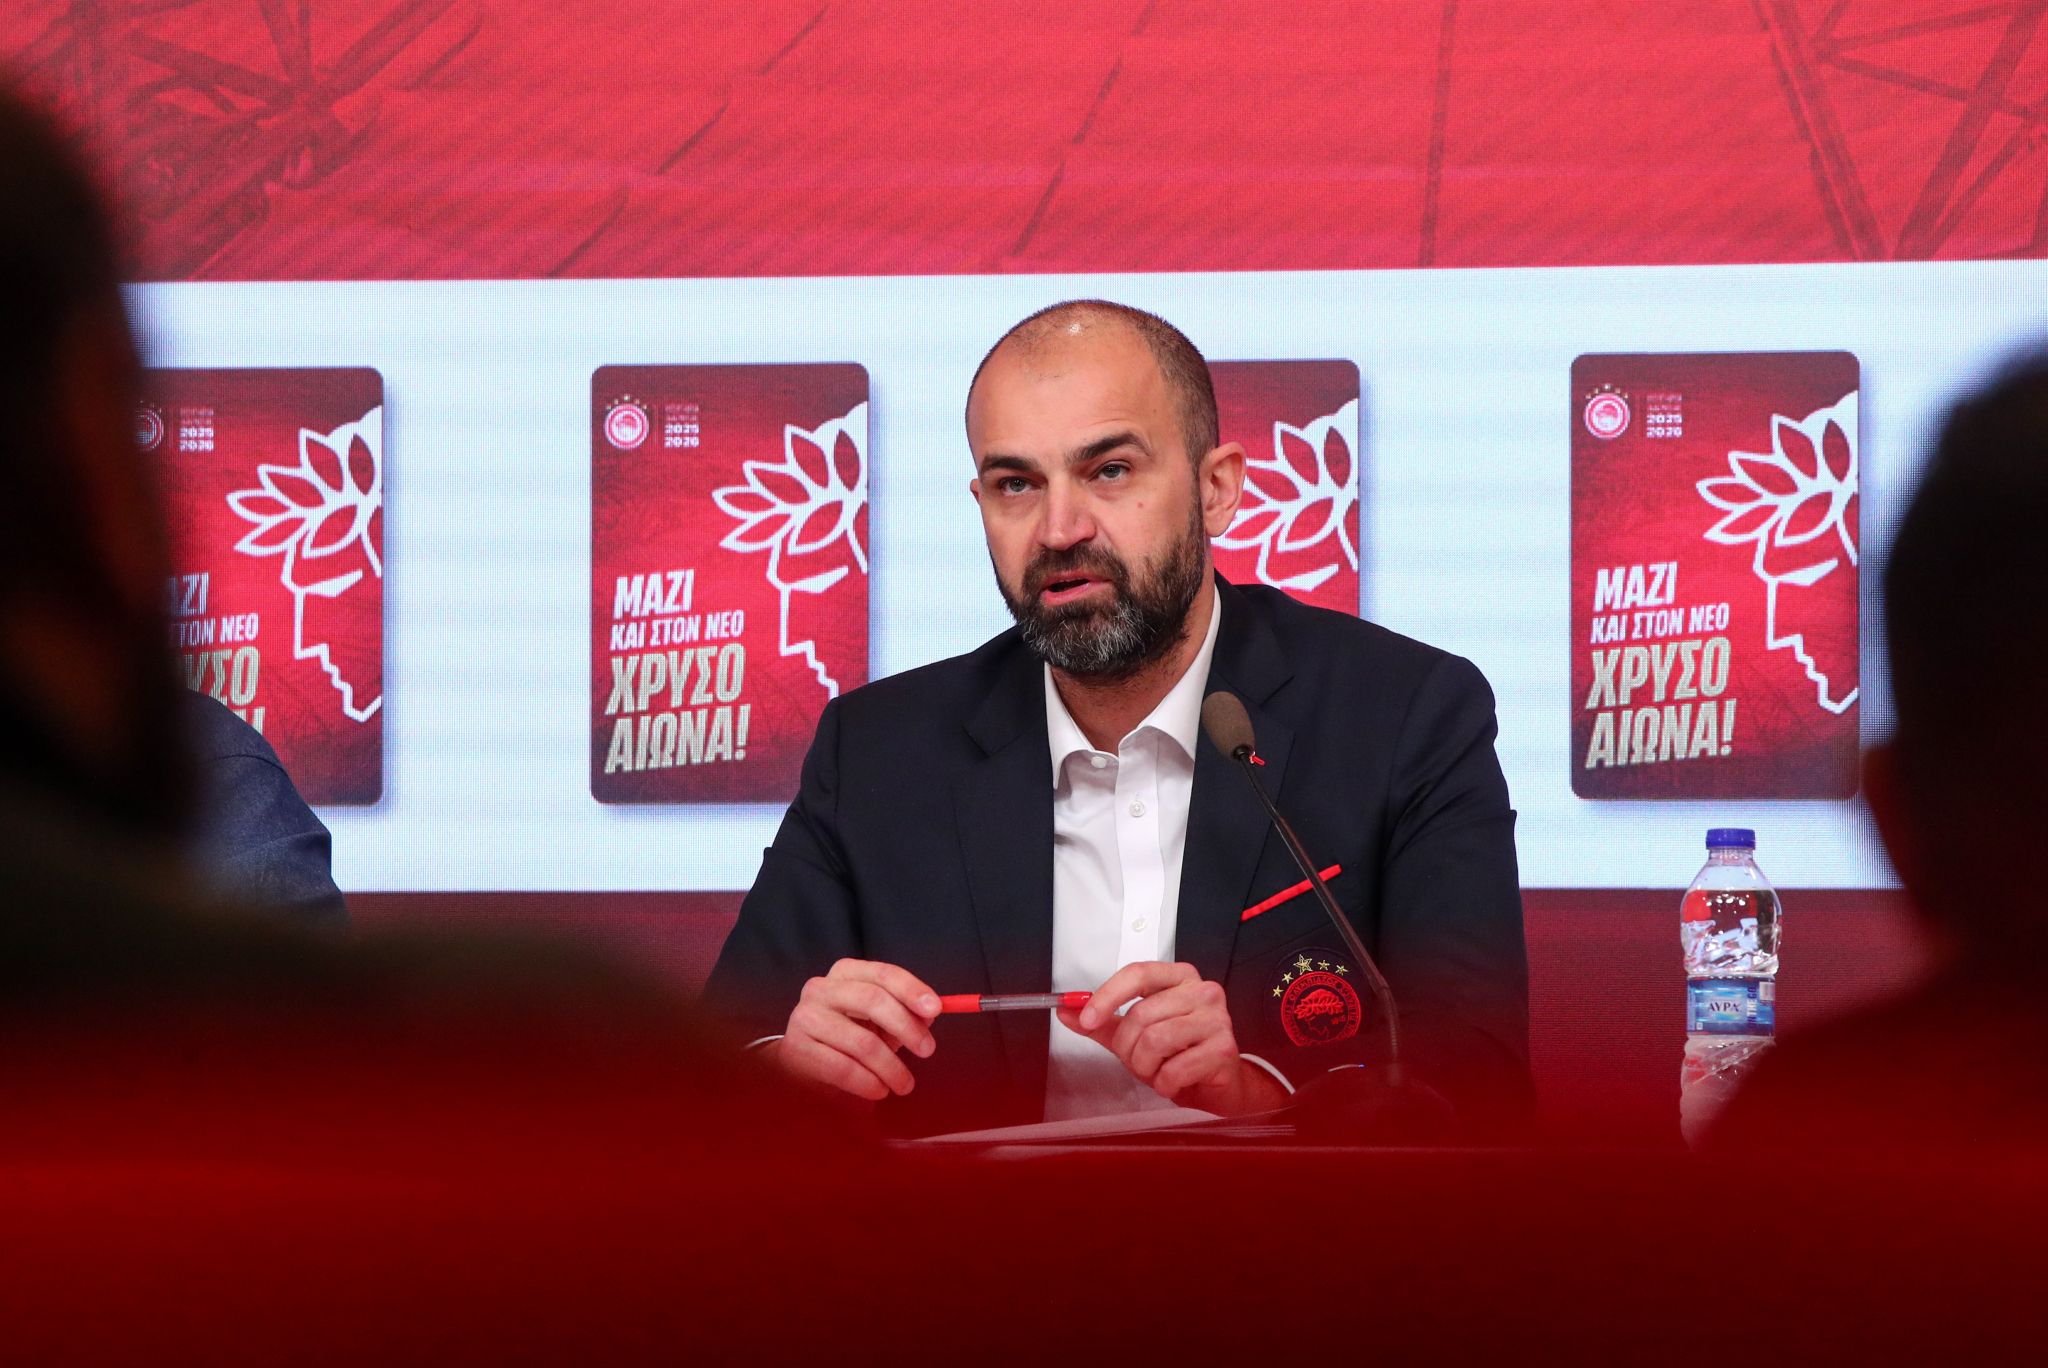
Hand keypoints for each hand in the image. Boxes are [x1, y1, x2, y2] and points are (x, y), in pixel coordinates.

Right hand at [769, 959, 940, 1101]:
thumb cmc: (847, 1037)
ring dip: (891, 1067)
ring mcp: (806, 1017)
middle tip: (928, 1050)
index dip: (912, 990)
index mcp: (845, 973)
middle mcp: (821, 989)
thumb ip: (904, 1013)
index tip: (936, 1009)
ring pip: (862, 1042)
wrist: (801, 1062)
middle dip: (907, 1028)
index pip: (883, 974)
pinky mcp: (797, 1049)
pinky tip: (879, 1090)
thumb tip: (929, 1014)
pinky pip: (843, 1068)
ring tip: (904, 1084)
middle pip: (872, 1001)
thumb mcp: (877, 1020)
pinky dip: (869, 1083)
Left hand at [1057, 961, 1285, 1115]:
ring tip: (1156, 1071)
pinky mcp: (1224, 1048)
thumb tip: (1066, 1010)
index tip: (1086, 1018)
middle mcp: (1202, 991)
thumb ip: (1101, 1022)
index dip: (1107, 996)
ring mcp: (1216, 1018)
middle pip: (1141, 1013)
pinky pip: (1174, 1068)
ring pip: (1155, 1040)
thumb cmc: (1178, 1055)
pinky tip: (1173, 1081)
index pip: (1137, 973)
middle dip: (1127, 1047)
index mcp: (1178, 978)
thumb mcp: (1134, 1036)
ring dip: (1145, 1067)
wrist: (1217, 1087)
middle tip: (1136, 1060)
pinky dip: (1164, 1083)